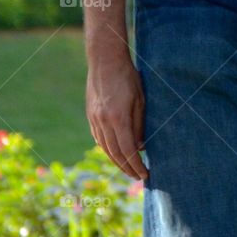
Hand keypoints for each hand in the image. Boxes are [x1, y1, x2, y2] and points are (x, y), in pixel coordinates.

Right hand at [86, 56, 146, 179]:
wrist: (105, 60)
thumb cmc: (128, 77)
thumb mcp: (140, 100)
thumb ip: (139, 125)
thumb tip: (140, 148)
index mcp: (118, 118)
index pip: (128, 151)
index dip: (136, 165)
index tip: (145, 175)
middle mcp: (103, 122)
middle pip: (115, 153)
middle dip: (127, 168)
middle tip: (138, 176)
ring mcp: (94, 119)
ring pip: (105, 148)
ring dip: (116, 161)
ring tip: (128, 168)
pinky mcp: (91, 115)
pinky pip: (99, 138)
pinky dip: (108, 149)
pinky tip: (116, 153)